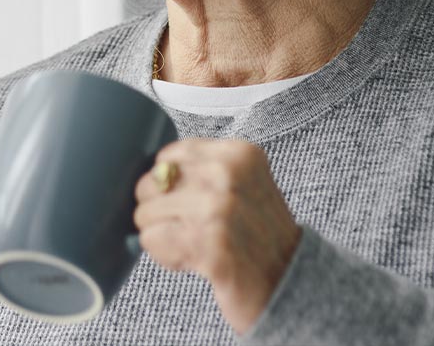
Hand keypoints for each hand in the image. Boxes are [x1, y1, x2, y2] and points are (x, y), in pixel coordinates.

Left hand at [133, 138, 302, 335]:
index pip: (170, 154)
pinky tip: (190, 260)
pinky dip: (164, 255)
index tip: (182, 200)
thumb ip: (204, 169)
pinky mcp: (206, 243)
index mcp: (237, 153)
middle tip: (185, 227)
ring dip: (161, 234)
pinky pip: (151, 240)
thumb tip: (154, 172)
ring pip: (146, 212)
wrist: (287, 279)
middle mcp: (227, 173)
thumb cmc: (259, 232)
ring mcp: (216, 207)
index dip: (166, 182)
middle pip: (152, 182)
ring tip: (191, 244)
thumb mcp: (243, 182)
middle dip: (158, 209)